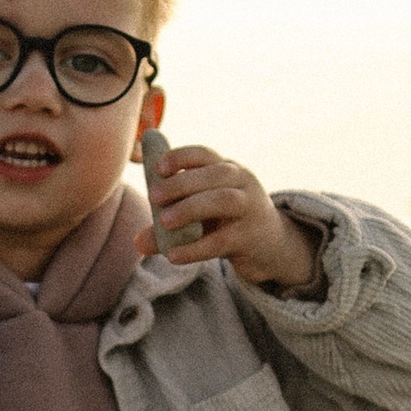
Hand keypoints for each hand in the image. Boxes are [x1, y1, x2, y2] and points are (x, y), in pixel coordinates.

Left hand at [148, 147, 324, 290]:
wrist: (272, 247)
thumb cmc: (228, 223)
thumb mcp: (200, 219)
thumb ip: (169, 226)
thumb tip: (138, 242)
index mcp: (226, 169)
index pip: (203, 154)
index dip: (180, 157)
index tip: (157, 168)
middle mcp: (242, 183)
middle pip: (213, 175)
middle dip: (181, 184)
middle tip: (153, 197)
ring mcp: (250, 208)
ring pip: (222, 200)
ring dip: (190, 208)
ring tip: (164, 222)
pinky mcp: (251, 237)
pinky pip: (222, 240)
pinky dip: (196, 248)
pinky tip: (174, 255)